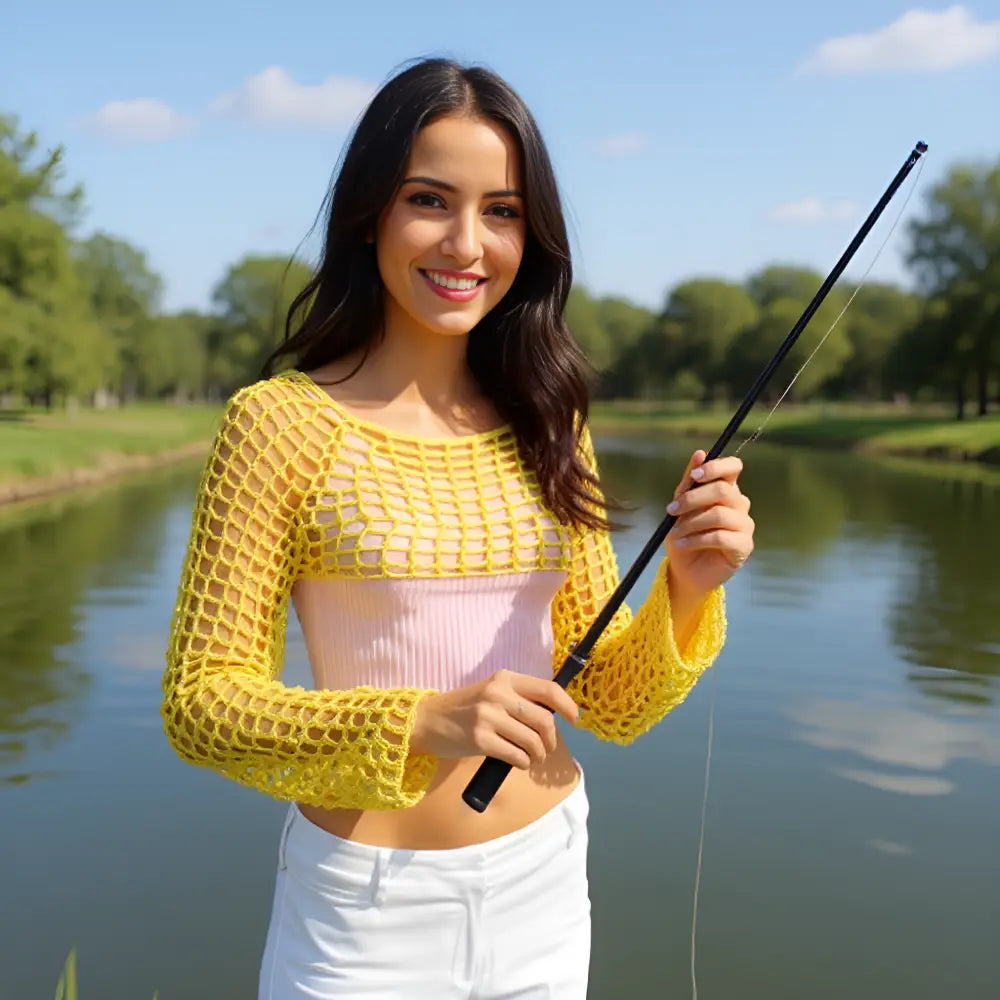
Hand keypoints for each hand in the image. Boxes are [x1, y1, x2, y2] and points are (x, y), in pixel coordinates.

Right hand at [410, 670, 578, 769]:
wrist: (427, 720)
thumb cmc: (463, 708)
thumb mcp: (491, 692)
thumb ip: (517, 698)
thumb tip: (552, 716)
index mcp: (505, 678)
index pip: (547, 689)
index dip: (567, 705)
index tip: (574, 719)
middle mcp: (498, 694)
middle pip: (544, 720)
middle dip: (550, 740)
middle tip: (545, 749)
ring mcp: (488, 717)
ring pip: (532, 741)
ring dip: (538, 754)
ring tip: (532, 758)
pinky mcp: (480, 740)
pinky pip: (517, 756)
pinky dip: (523, 763)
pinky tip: (518, 762)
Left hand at [664, 450, 754, 596]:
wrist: (685, 571)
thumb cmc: (683, 535)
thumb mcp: (680, 507)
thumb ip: (688, 483)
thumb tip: (699, 453)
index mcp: (726, 490)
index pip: (733, 467)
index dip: (716, 467)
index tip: (694, 476)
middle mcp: (740, 505)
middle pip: (724, 490)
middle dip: (693, 499)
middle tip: (671, 510)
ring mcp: (745, 526)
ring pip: (720, 515)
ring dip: (691, 523)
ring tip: (674, 533)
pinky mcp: (744, 546)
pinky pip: (721, 537)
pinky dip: (696, 539)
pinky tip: (681, 544)